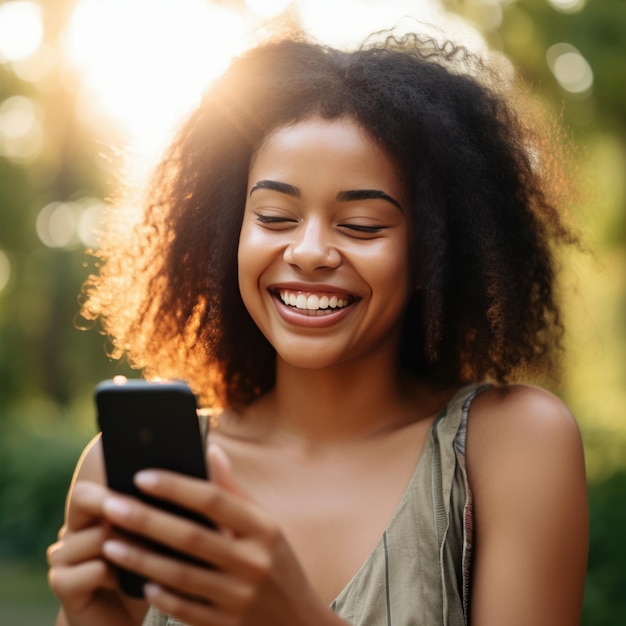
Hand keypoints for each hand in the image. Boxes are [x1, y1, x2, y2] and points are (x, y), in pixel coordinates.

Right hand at [47, 480, 147, 625]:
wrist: (125, 623)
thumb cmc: (148, 575)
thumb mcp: (158, 537)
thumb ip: (160, 507)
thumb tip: (184, 473)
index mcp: (92, 513)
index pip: (94, 481)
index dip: (117, 479)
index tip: (149, 477)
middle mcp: (71, 530)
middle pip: (84, 497)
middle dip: (120, 504)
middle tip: (151, 511)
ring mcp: (63, 557)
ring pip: (99, 534)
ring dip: (131, 545)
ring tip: (153, 556)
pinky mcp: (63, 585)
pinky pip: (96, 568)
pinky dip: (119, 574)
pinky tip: (129, 583)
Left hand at [99, 444, 344, 625]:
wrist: (300, 623)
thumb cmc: (276, 564)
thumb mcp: (266, 526)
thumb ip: (234, 490)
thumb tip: (211, 449)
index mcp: (264, 529)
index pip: (214, 500)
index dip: (176, 487)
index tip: (141, 476)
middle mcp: (253, 562)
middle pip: (191, 537)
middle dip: (147, 520)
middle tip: (111, 505)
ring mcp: (240, 598)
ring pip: (180, 575)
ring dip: (142, 558)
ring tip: (110, 542)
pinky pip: (185, 610)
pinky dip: (161, 596)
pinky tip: (140, 582)